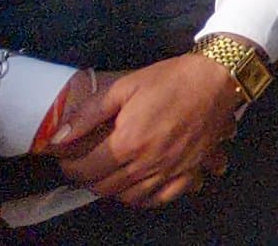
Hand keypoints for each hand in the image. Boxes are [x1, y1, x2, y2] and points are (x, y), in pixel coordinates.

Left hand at [54, 51, 241, 205]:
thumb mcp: (125, 87)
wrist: (218, 78)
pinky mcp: (189, 171)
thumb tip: (59, 138)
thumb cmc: (171, 79)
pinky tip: (140, 187)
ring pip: (130, 197)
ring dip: (114, 189)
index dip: (69, 165)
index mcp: (128, 142)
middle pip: (104, 187)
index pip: (85, 170)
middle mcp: (147, 163)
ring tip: (112, 173)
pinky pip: (162, 198)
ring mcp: (169, 171)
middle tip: (88, 164)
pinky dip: (147, 198)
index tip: (68, 157)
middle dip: (88, 178)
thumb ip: (89, 114)